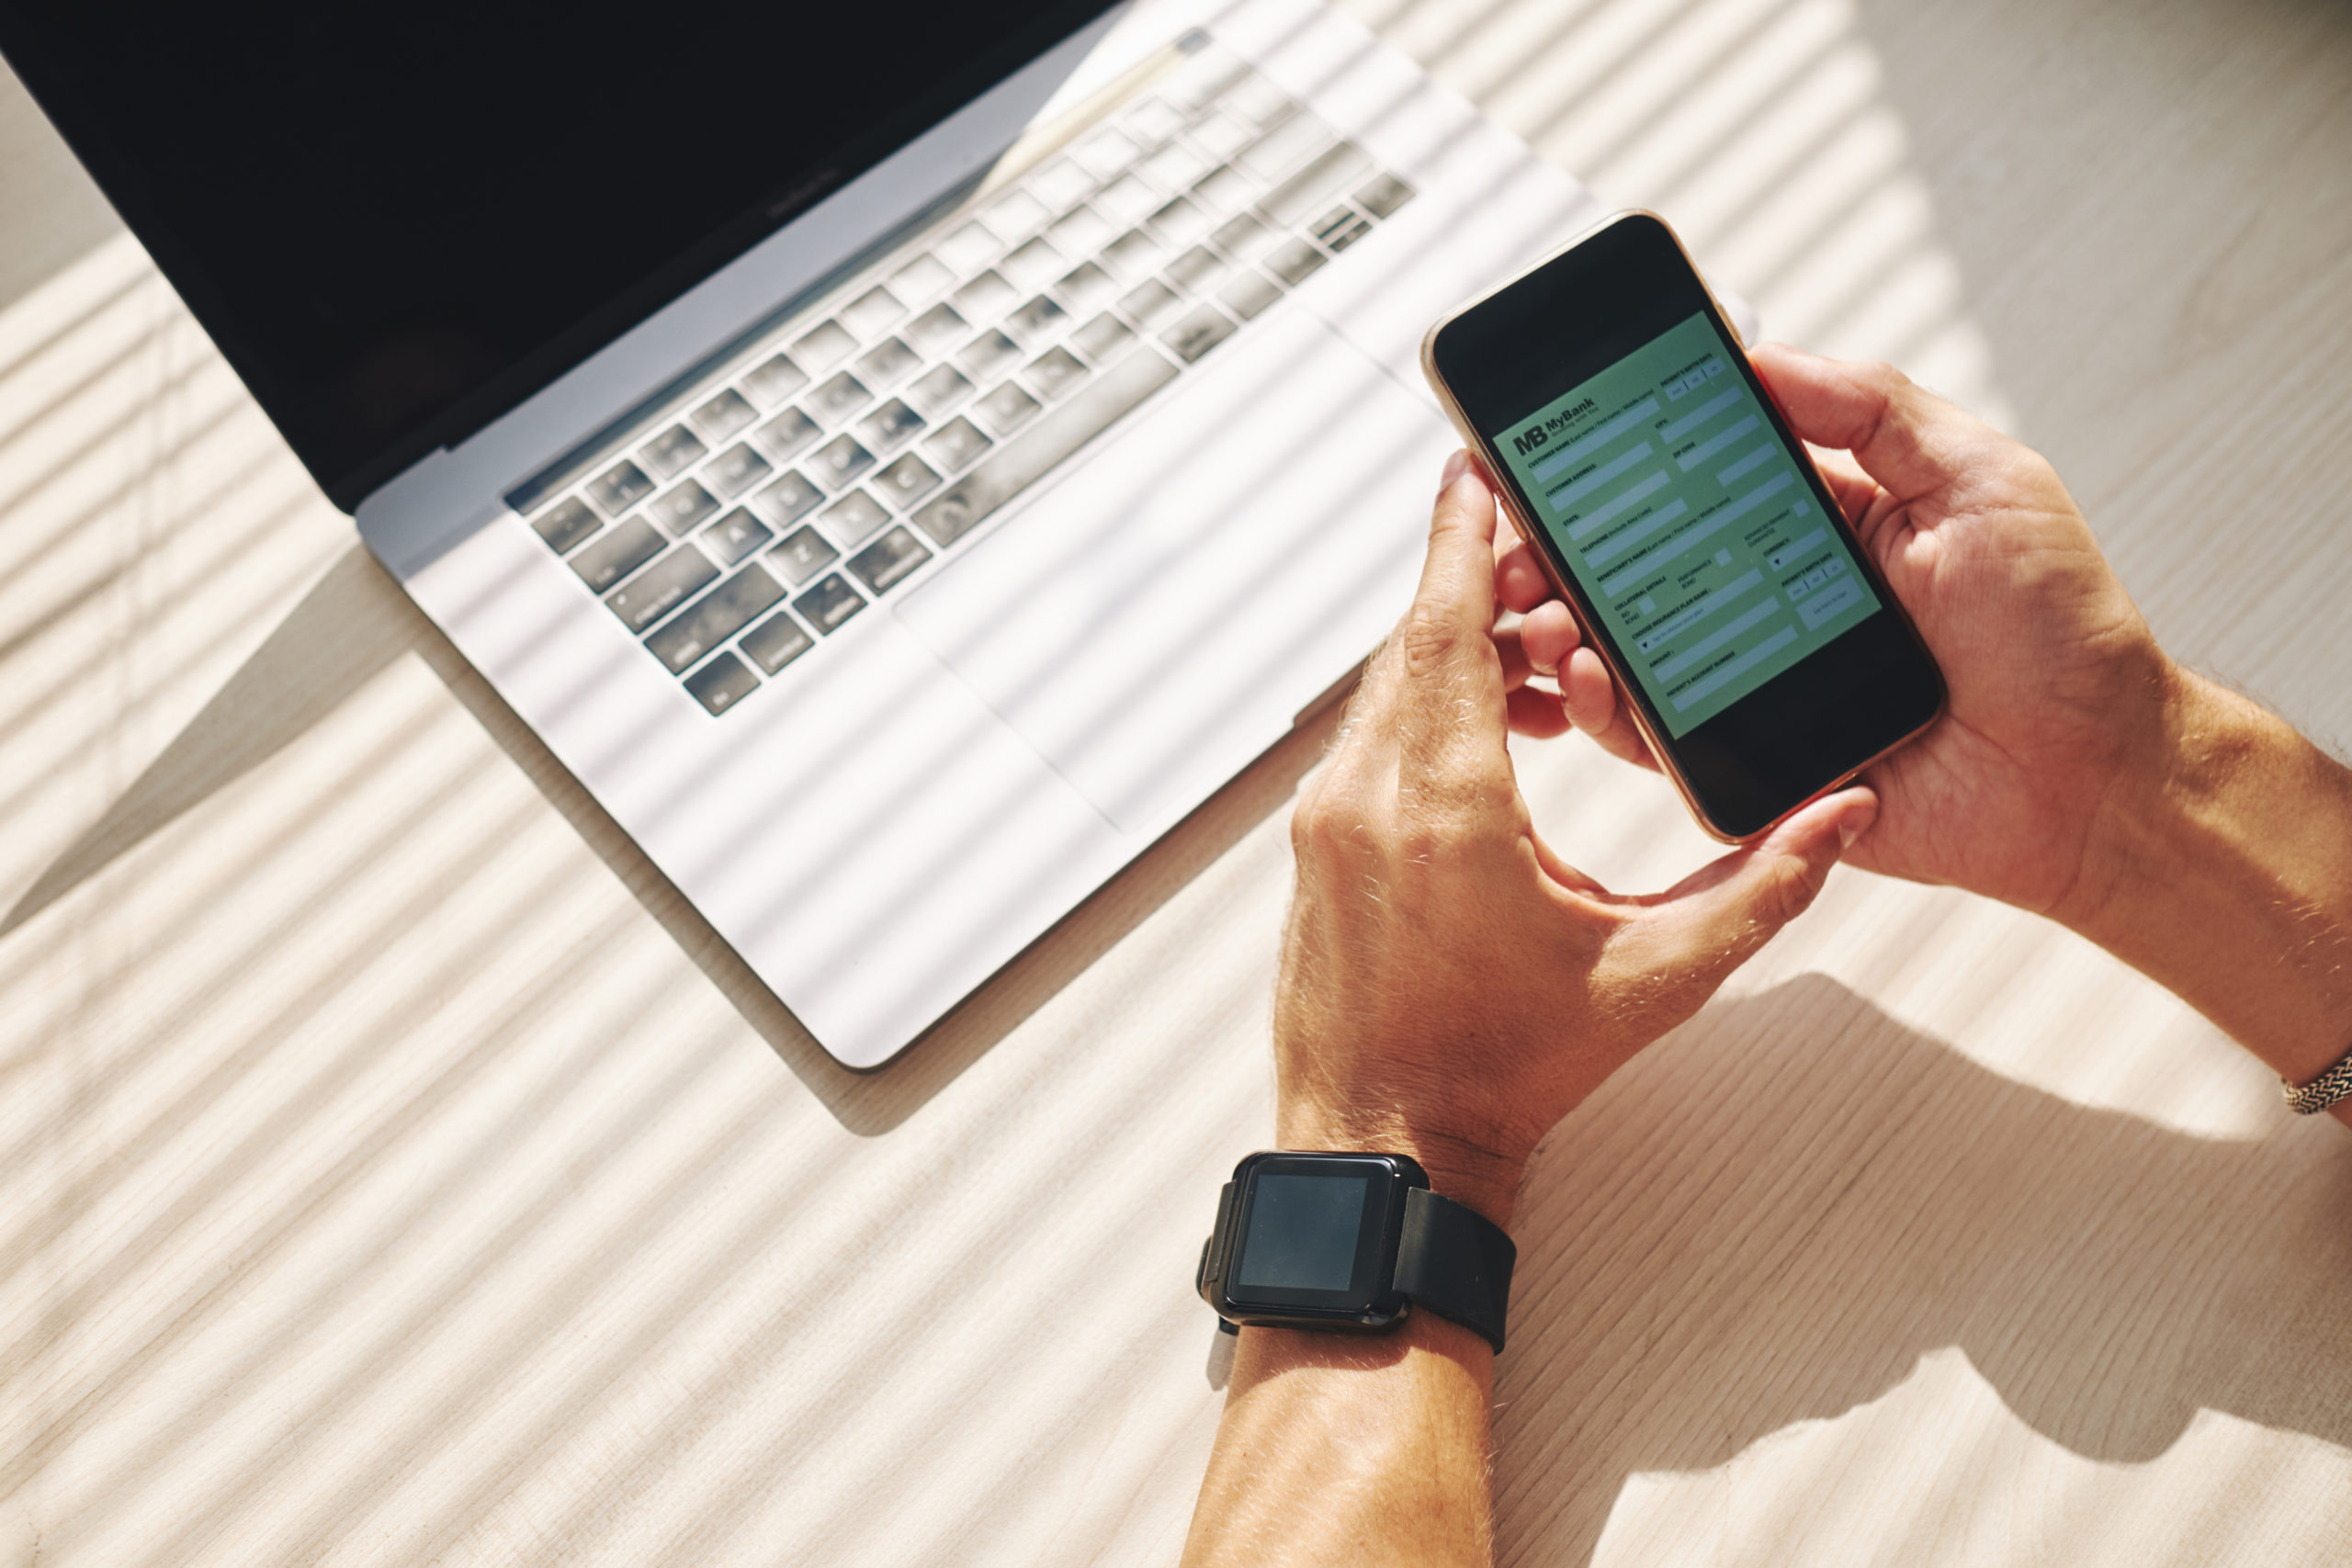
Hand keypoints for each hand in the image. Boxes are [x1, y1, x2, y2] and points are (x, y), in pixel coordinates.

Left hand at [1274, 454, 1874, 1222]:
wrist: (1386, 1145)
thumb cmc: (1504, 1070)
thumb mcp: (1655, 977)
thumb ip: (1759, 887)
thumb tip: (1841, 813)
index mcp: (1447, 807)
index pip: (1447, 626)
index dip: (1467, 539)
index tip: (1481, 471)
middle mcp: (1367, 796)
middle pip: (1417, 641)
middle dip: (1482, 589)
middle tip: (1550, 561)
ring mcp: (1326, 821)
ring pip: (1388, 689)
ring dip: (1455, 654)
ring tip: (1547, 662)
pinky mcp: (1313, 846)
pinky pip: (1368, 739)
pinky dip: (1423, 709)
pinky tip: (1494, 736)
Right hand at [1499, 346, 2175, 923]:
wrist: (2092, 777)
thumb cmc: (2060, 634)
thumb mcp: (1982, 478)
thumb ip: (1874, 408)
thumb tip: (1765, 354)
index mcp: (1818, 524)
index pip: (1695, 479)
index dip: (1622, 462)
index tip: (1554, 439)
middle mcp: (1771, 601)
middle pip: (1637, 566)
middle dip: (1559, 549)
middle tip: (1512, 534)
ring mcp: (1754, 685)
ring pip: (1626, 652)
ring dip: (1562, 625)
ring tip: (1532, 605)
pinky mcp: (1749, 766)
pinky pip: (1654, 740)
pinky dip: (1604, 710)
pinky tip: (1582, 675)